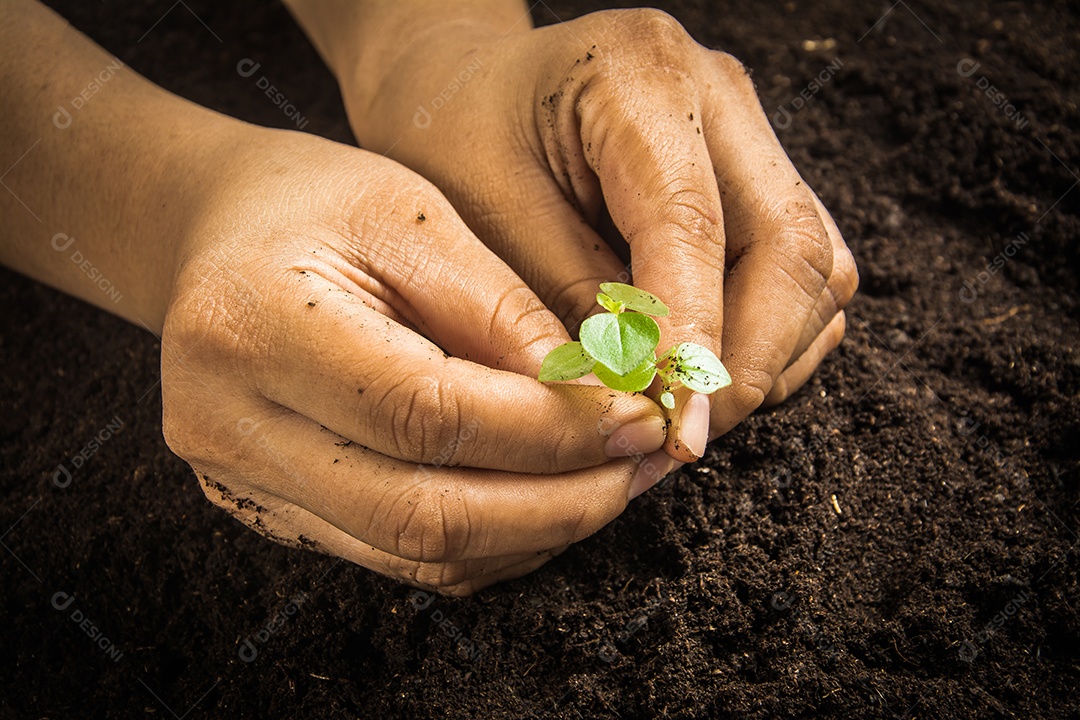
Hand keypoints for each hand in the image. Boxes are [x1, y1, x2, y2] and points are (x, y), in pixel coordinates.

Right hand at [161, 128, 670, 593]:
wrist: (216, 232)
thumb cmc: (313, 201)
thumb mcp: (415, 218)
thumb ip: (502, 314)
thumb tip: (596, 401)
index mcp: (255, 326)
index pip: (427, 414)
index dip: (549, 430)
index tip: (635, 417)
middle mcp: (225, 422)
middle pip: (420, 514)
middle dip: (555, 504)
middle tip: (638, 469)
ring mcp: (237, 479)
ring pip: (412, 554)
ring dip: (530, 532)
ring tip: (607, 484)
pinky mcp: (264, 506)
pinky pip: (394, 554)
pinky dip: (484, 540)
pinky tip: (541, 500)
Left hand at [313, 5, 857, 461]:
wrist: (461, 90)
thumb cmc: (453, 141)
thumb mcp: (481, 221)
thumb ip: (569, 306)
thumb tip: (644, 402)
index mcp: (638, 77)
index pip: (695, 226)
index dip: (693, 342)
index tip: (676, 430)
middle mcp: (718, 94)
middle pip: (794, 247)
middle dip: (748, 363)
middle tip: (683, 438)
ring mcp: (747, 133)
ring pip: (816, 266)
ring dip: (766, 356)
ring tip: (686, 410)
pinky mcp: (755, 176)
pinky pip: (803, 273)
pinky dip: (769, 336)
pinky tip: (702, 370)